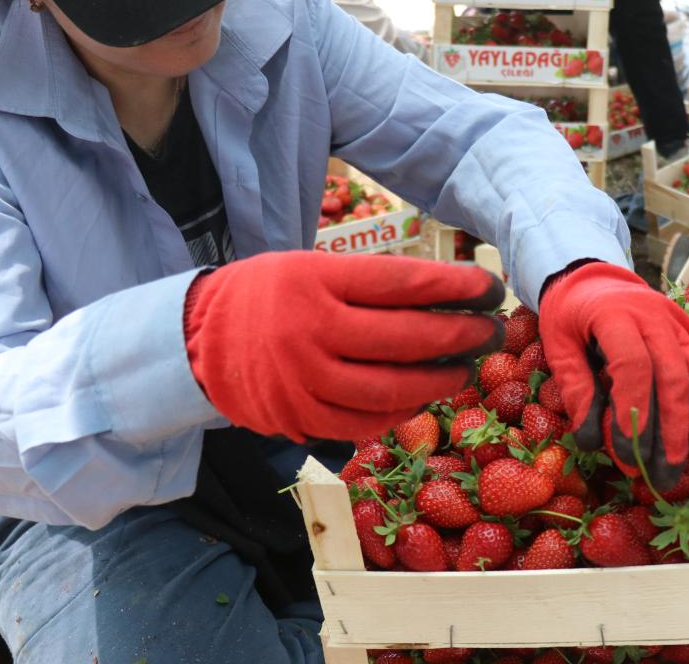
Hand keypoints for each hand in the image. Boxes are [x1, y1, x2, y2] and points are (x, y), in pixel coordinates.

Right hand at [184, 251, 503, 440]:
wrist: (197, 337)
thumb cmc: (269, 293)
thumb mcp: (311, 266)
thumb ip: (369, 282)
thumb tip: (447, 296)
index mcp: (316, 279)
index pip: (403, 282)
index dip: (455, 287)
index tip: (489, 287)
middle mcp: (310, 329)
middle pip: (405, 337)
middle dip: (460, 335)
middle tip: (491, 331)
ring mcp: (304, 379)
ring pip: (390, 389)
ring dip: (438, 381)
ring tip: (464, 369)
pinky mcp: (300, 417)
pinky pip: (364, 422)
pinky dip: (400, 413)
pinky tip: (422, 399)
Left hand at [539, 262, 688, 487]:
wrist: (593, 278)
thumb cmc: (571, 317)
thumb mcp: (558, 346)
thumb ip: (575, 389)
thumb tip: (592, 441)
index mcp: (614, 315)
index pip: (632, 365)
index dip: (633, 409)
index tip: (629, 451)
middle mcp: (654, 316)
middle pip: (673, 374)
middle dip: (673, 429)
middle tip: (668, 474)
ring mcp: (679, 323)